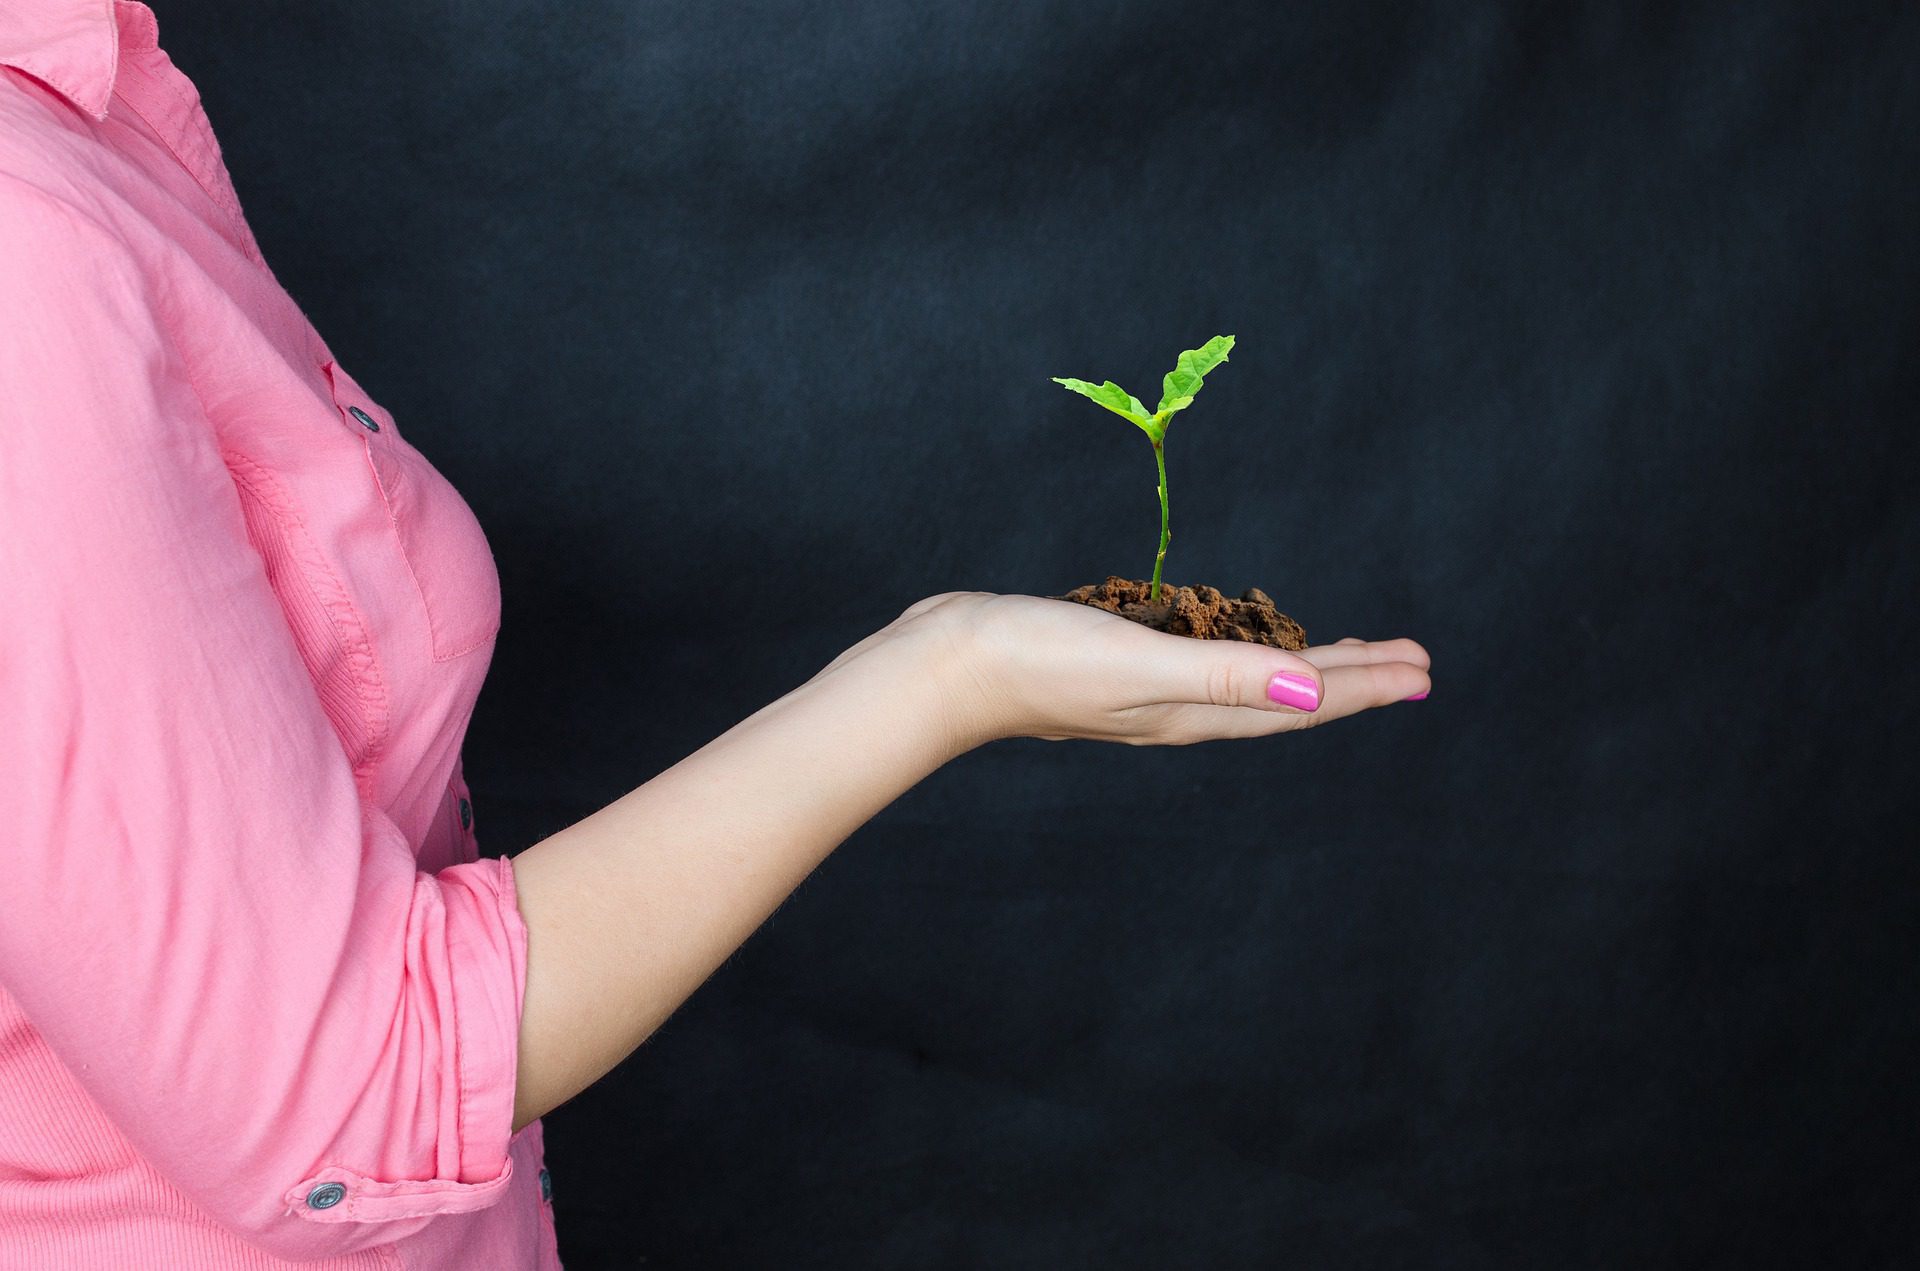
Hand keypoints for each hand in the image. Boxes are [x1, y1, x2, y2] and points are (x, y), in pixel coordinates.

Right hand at [878, 590, 1429, 749]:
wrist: (943, 666)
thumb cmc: (1036, 661)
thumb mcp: (1141, 665)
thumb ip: (1226, 678)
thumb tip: (1312, 696)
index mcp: (1196, 715)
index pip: (1300, 705)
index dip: (1365, 685)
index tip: (1424, 670)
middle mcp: (1181, 711)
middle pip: (1286, 699)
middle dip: (1352, 680)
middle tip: (1413, 661)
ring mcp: (1148, 693)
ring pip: (1250, 684)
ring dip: (1303, 669)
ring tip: (1346, 655)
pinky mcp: (1118, 667)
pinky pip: (1208, 665)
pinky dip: (1243, 655)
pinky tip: (1238, 643)